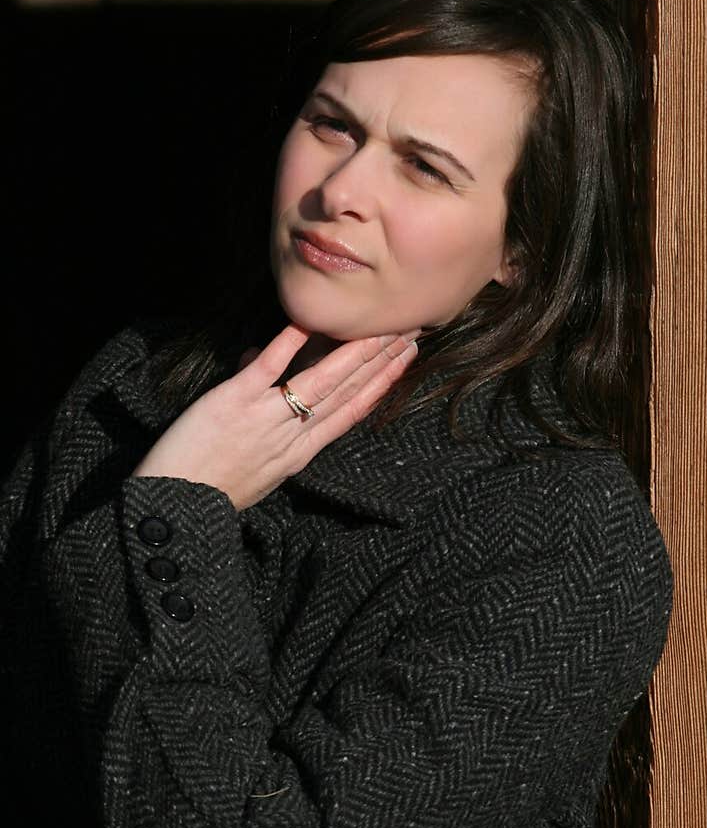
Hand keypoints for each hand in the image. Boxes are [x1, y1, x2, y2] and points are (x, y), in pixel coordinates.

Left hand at [130, 323, 421, 510]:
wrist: (176, 505)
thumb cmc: (212, 490)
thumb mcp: (254, 467)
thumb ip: (265, 420)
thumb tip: (258, 365)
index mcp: (299, 453)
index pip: (350, 413)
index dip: (381, 385)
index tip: (404, 361)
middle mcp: (291, 436)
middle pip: (346, 394)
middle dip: (381, 362)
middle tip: (409, 333)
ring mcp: (265, 418)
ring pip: (320, 382)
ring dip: (353, 353)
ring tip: (381, 330)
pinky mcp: (234, 403)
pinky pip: (267, 369)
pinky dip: (287, 344)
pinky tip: (307, 321)